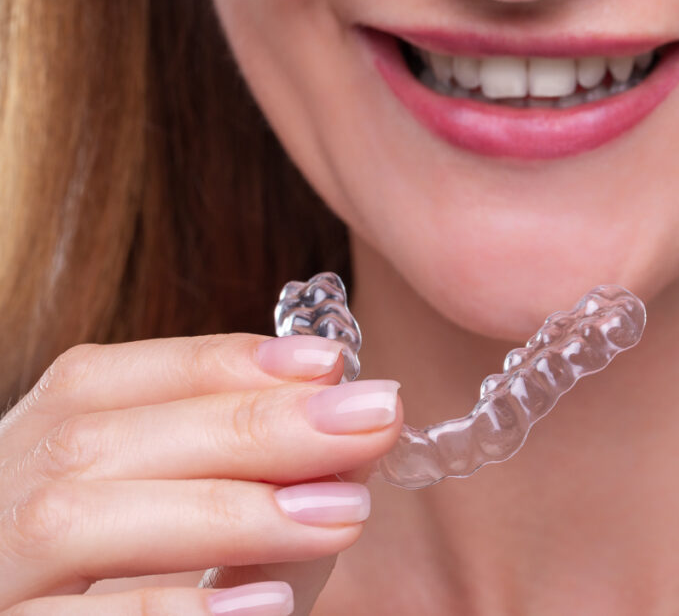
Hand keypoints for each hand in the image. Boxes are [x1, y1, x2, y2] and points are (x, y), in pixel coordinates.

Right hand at [0, 334, 401, 614]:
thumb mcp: (197, 528)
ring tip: (343, 513)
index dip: (217, 363)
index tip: (328, 360)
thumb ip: (260, 481)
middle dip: (249, 426)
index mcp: (29, 454)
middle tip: (371, 421)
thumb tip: (358, 425)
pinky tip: (266, 606)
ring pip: (73, 519)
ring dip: (224, 509)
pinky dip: (168, 610)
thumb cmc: (136, 595)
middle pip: (99, 439)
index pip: (106, 378)